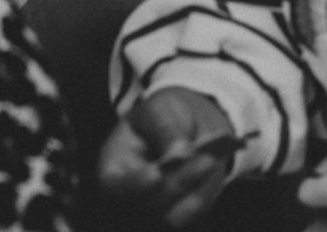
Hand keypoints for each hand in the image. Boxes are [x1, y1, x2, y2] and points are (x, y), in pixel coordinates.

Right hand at [98, 87, 232, 227]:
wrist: (183, 128)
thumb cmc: (161, 117)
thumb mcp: (158, 110)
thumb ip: (165, 128)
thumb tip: (179, 152)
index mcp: (112, 169)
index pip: (117, 186)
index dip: (136, 183)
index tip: (156, 174)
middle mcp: (130, 200)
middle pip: (151, 204)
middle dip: (179, 181)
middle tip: (204, 156)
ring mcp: (154, 213)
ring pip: (175, 216)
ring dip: (196, 187)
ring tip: (212, 156)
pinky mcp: (179, 217)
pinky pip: (195, 212)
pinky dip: (206, 190)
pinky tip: (213, 165)